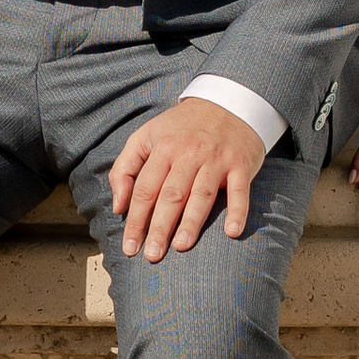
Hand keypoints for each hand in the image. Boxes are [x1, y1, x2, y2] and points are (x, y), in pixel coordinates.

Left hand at [111, 97, 266, 262]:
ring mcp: (216, 160)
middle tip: (152, 255)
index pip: (145, 189)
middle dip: (159, 227)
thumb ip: (126, 167)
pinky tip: (232, 232)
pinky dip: (238, 211)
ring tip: (181, 246)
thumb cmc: (182, 127)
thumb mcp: (147, 136)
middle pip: (171, 195)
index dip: (136, 219)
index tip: (129, 246)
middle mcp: (189, 154)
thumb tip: (118, 206)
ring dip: (192, 221)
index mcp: (164, 148)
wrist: (227, 102)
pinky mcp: (240, 165)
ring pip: (202, 194)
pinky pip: (240, 191)